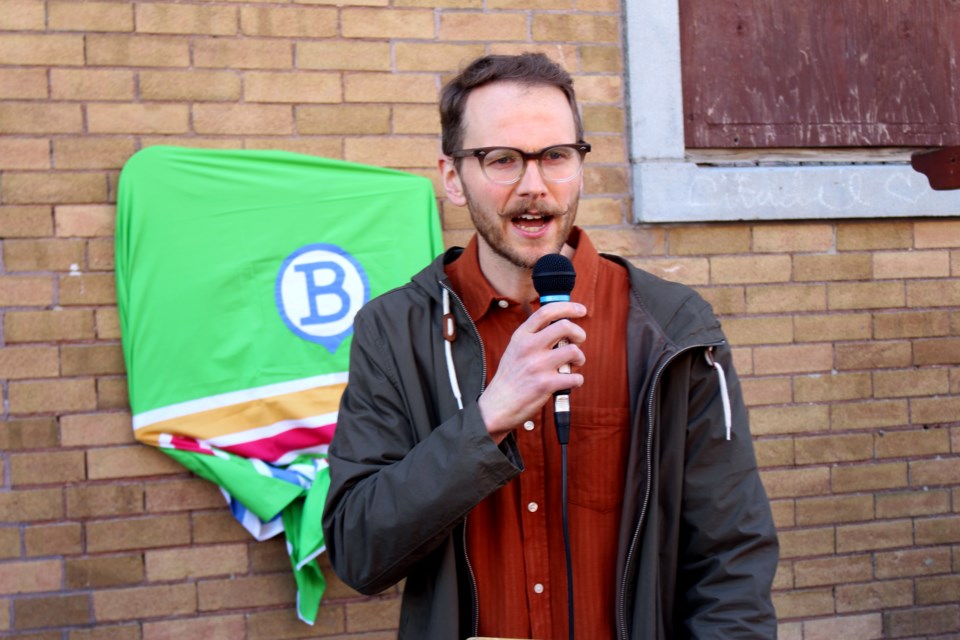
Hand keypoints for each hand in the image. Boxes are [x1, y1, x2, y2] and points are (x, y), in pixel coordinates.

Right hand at [477, 301, 586, 441]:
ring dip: (580, 358)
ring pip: (573, 351)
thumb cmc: (510, 377)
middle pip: (565, 326)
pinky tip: (568, 382)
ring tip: (573, 365)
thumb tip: (562, 326)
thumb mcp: (515, 348)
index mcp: (521, 336)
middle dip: (579, 333)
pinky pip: (575, 377)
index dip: (568, 307)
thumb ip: (534, 336)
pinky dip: (577, 380)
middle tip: (578, 342)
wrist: (497, 405)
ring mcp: (537, 365)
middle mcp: (529, 347)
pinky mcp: (545, 384)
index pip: (546, 311)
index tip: (581, 310)